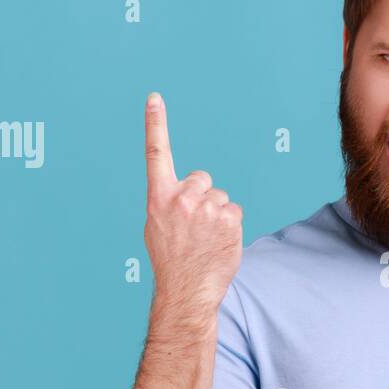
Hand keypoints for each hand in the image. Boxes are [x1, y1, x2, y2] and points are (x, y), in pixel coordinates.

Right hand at [142, 92, 242, 309]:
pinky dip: (230, 226)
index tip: (154, 99)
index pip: (156, 154)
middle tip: (195, 225)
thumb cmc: (171, 260)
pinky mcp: (229, 218)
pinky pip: (234, 212)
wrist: (186, 290)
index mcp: (158, 197)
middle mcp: (181, 198)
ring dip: (217, 214)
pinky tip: (219, 243)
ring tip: (206, 239)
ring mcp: (207, 207)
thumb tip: (185, 194)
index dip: (156, 124)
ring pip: (220, 198)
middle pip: (202, 179)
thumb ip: (169, 203)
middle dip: (203, 196)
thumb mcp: (157, 226)